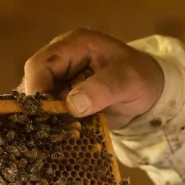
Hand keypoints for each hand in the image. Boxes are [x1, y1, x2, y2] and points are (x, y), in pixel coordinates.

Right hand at [21, 28, 164, 129]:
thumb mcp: (129, 81)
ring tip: (49, 137)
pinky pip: (50, 111)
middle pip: (33, 82)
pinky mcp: (64, 98)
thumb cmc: (142, 78)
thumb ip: (103, 89)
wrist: (151, 90)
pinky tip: (55, 139)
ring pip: (38, 99)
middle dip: (38, 107)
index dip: (36, 89)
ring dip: (42, 118)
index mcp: (74, 45)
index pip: (41, 65)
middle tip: (46, 131)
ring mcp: (61, 79)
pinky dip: (52, 125)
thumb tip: (73, 105)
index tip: (44, 114)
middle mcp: (61, 59)